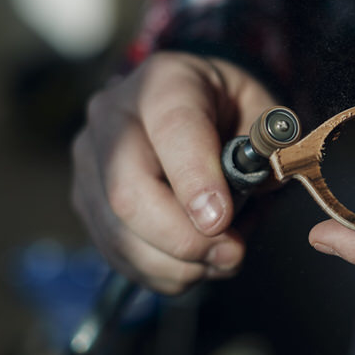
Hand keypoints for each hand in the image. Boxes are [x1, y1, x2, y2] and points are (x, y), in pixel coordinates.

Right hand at [71, 52, 275, 293]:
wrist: (188, 102)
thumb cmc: (227, 106)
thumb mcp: (259, 106)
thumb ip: (267, 144)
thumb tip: (261, 186)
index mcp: (163, 82)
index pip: (172, 131)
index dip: (195, 181)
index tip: (221, 220)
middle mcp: (112, 117)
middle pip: (128, 193)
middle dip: (183, 239)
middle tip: (231, 254)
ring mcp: (91, 161)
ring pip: (119, 233)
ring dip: (176, 264)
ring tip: (221, 259)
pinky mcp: (86, 200)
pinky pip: (116, 253)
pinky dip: (161, 272)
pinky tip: (195, 264)